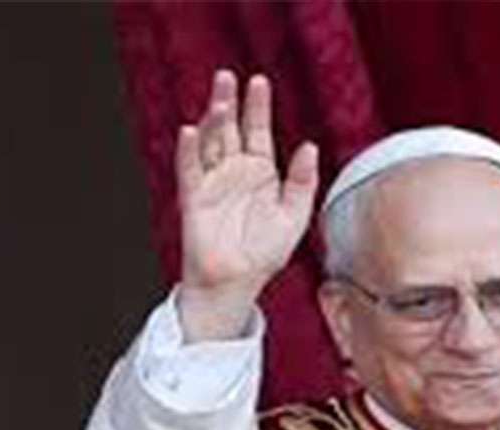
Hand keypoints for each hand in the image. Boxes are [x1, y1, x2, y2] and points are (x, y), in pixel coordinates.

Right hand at [174, 70, 318, 341]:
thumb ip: (303, 181)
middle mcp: (234, 170)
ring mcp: (212, 182)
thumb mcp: (295, 215)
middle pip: (229, 128)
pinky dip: (190, 151)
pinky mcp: (194, 199)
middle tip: (227, 77)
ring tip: (219, 101)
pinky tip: (190, 131)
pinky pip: (190, 170)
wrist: (239, 281)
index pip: (257, 130)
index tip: (258, 82)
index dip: (258, 106)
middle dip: (228, 102)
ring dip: (212, 122)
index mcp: (260, 170)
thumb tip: (309, 147)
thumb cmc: (265, 251)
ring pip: (209, 143)